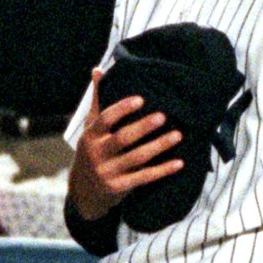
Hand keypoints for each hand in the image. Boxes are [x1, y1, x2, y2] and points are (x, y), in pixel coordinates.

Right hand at [63, 85, 182, 223]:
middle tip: (163, 116)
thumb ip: (98, 101)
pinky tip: (179, 162)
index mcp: (90, 136)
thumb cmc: (91, 151)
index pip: (105, 119)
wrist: (83, 192)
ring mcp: (108, 172)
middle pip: (122, 139)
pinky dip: (163, 170)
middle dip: (143, 127)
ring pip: (137, 158)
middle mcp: (97, 154)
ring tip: (178, 135)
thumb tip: (98, 70)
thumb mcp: (89, 128)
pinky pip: (145, 177)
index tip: (141, 99)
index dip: (122, 109)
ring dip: (159, 146)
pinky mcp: (120, 188)